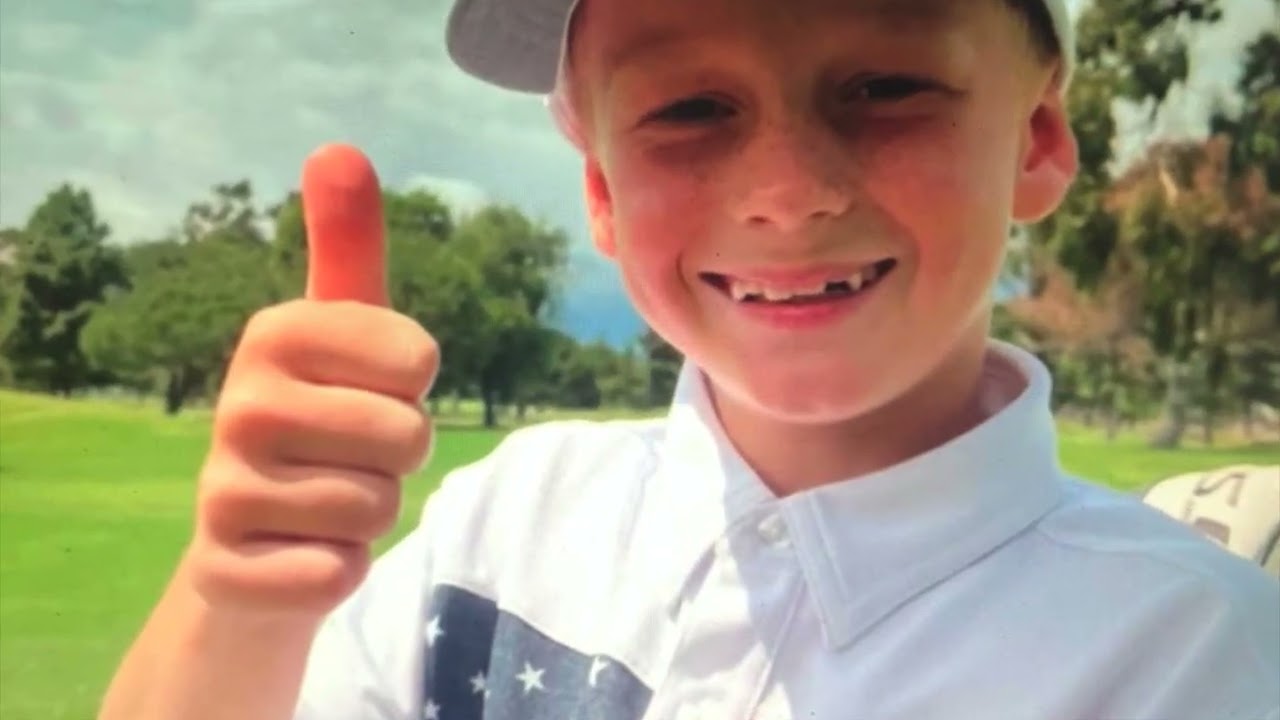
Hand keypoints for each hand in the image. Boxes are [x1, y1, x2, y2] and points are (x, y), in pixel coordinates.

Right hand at [184, 144, 437, 618]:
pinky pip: (338, 571)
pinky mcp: (226, 570)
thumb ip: (347, 247)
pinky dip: (338, 568)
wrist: (253, 537)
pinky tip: (301, 551)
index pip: (416, 355)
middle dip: (400, 456)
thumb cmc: (322, 417)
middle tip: (351, 454)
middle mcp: (239, 404)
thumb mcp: (340, 330)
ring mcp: (223, 491)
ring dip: (372, 513)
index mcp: (273, 332)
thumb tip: (337, 149)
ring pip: (378, 507)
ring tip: (324, 500)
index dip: (413, 382)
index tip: (370, 386)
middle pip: (406, 436)